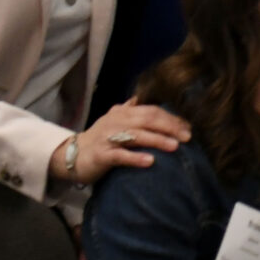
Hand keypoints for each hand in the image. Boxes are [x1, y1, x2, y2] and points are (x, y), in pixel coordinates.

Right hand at [67, 102, 191, 184]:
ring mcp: (108, 137)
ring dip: (157, 140)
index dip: (170, 118)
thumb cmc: (99, 139)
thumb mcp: (113, 121)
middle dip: (169, 127)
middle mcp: (116, 122)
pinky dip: (136, 158)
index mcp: (122, 113)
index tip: (188, 127)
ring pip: (136, 136)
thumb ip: (128, 110)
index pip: (151, 111)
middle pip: (147, 120)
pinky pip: (121, 156)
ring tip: (175, 147)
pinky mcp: (102, 155)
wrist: (72, 155)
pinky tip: (150, 161)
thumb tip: (140, 98)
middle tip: (187, 137)